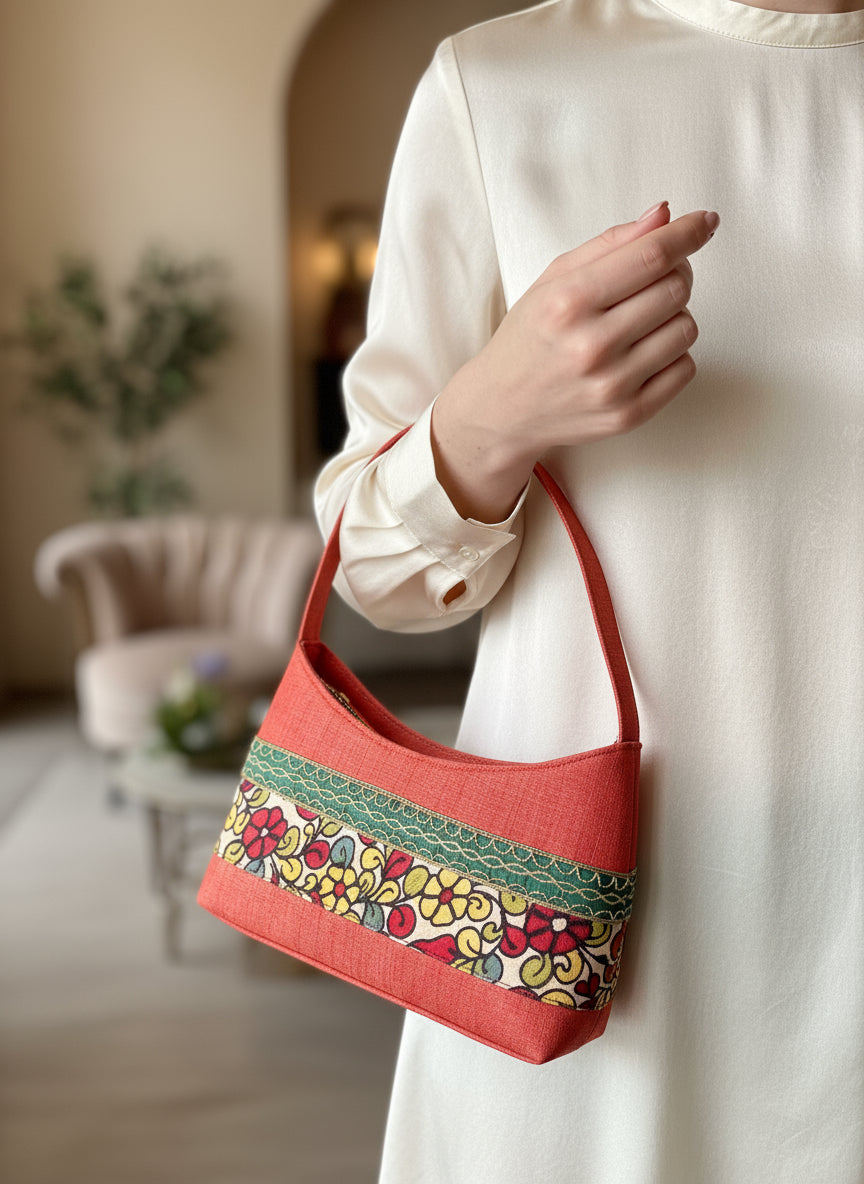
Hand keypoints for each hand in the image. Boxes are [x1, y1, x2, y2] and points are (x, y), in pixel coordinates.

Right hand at [431, 203, 717, 523]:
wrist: (503, 410)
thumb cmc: (529, 340)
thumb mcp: (554, 280)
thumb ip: (611, 244)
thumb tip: (665, 215)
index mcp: (568, 303)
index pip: (651, 256)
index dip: (688, 234)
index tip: (704, 224)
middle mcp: (591, 346)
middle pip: (676, 288)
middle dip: (675, 274)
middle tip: (652, 280)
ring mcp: (612, 385)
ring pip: (687, 328)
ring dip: (673, 316)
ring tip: (640, 322)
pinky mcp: (628, 415)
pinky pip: (685, 368)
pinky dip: (672, 354)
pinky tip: (641, 352)